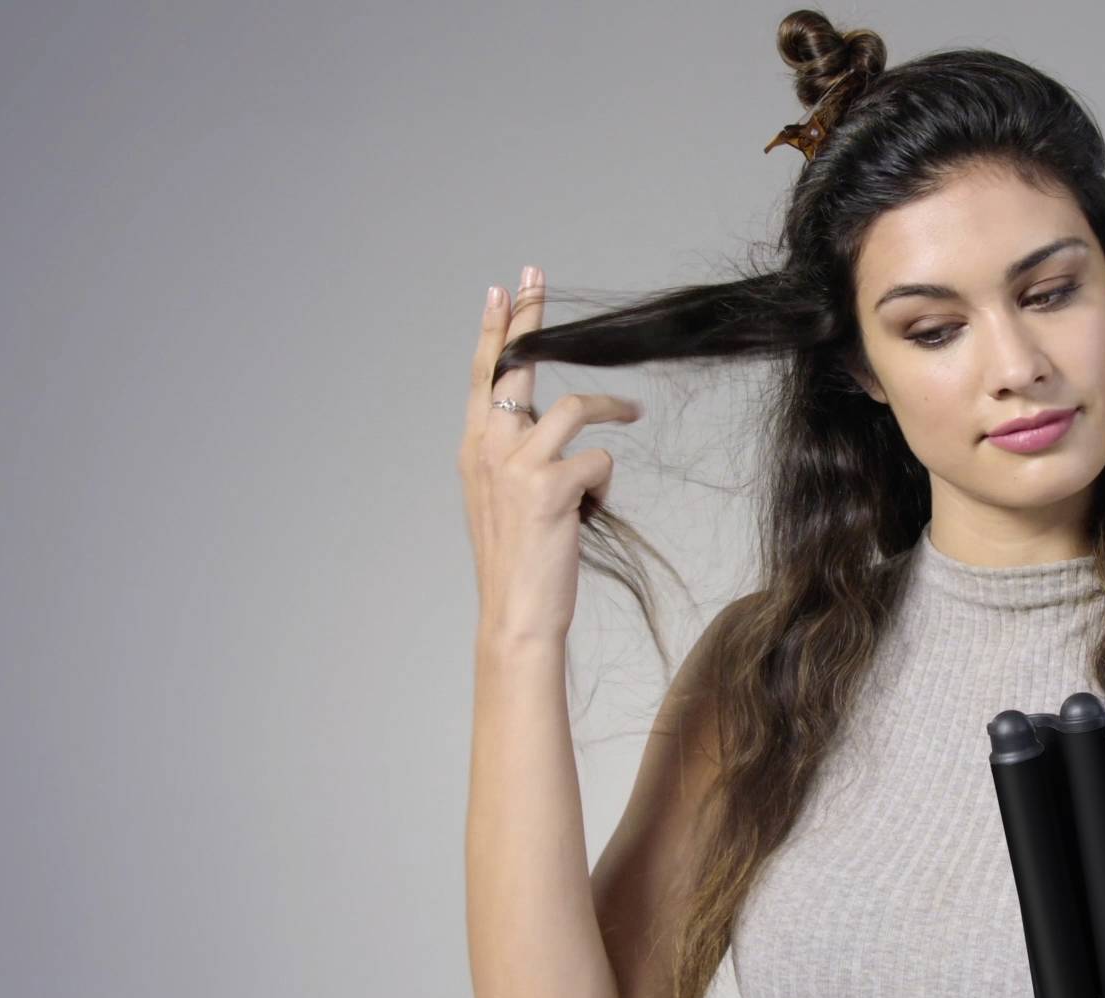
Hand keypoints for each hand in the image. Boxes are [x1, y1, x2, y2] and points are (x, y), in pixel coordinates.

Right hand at [457, 265, 642, 641]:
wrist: (516, 615)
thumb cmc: (521, 561)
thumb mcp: (506, 499)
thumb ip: (519, 456)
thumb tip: (551, 422)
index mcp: (474, 448)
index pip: (483, 376)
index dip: (495, 330)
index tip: (503, 288)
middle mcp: (486, 447)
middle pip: (515, 364)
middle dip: (528, 317)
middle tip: (536, 275)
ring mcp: (515, 465)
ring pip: (574, 407)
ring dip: (610, 409)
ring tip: (630, 413)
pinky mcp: (548, 487)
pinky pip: (598, 461)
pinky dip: (605, 486)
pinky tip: (593, 511)